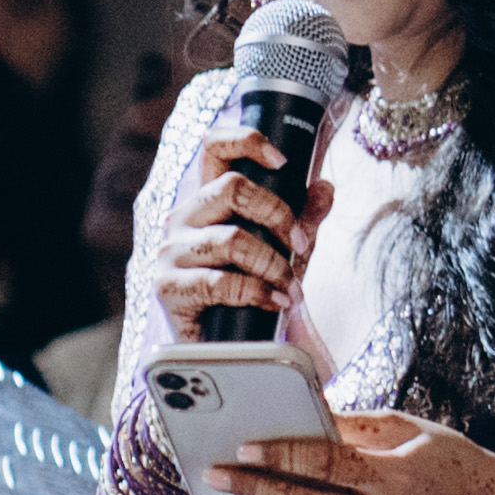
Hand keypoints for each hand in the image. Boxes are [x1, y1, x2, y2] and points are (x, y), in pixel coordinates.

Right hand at [146, 115, 325, 357]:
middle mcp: (182, 218)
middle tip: (300, 243)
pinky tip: (274, 302)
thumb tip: (325, 188)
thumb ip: (303, 219)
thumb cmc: (250, 293)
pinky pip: (221, 281)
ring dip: (274, 264)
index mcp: (206, 201)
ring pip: (232, 238)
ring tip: (291, 287)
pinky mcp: (169, 288)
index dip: (246, 141)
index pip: (213, 146)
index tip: (283, 161)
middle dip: (278, 214)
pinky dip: (258, 292)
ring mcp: (171, 252)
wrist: (228, 353)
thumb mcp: (285, 252)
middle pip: (231, 187)